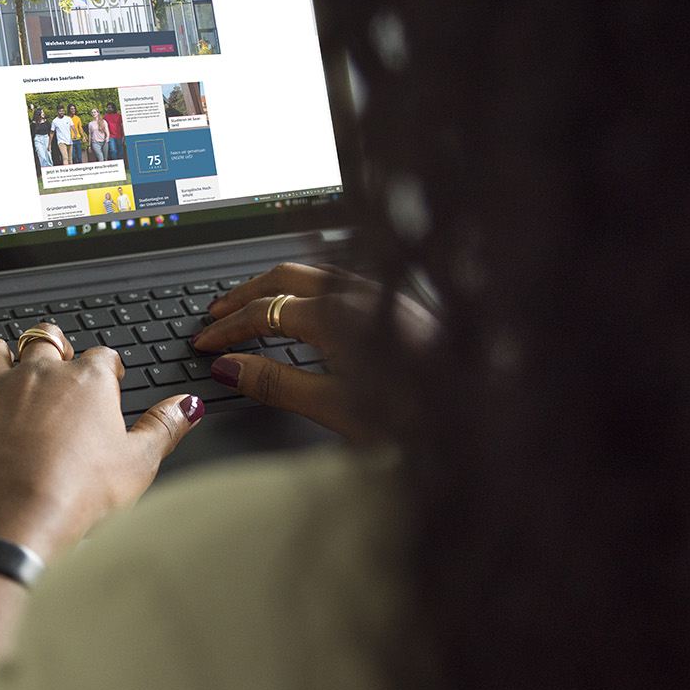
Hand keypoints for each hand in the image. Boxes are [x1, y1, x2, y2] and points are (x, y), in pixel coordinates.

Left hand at [0, 323, 204, 559]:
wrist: (17, 516)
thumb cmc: (77, 493)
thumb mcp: (139, 464)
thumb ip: (164, 428)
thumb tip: (187, 407)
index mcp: (86, 382)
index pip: (102, 357)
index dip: (108, 368)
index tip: (110, 380)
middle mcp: (38, 375)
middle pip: (44, 340)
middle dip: (52, 346)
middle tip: (57, 359)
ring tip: (6, 363)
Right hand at [190, 263, 437, 439]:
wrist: (485, 410)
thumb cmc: (419, 415)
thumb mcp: (335, 407)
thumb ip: (276, 383)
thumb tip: (228, 366)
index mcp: (335, 314)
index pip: (262, 312)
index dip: (227, 329)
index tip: (204, 343)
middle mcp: (357, 293)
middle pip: (283, 278)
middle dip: (244, 294)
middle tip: (215, 312)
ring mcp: (382, 293)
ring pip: (314, 273)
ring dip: (276, 285)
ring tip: (254, 303)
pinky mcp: (399, 304)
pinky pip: (339, 280)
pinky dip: (308, 288)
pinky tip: (312, 306)